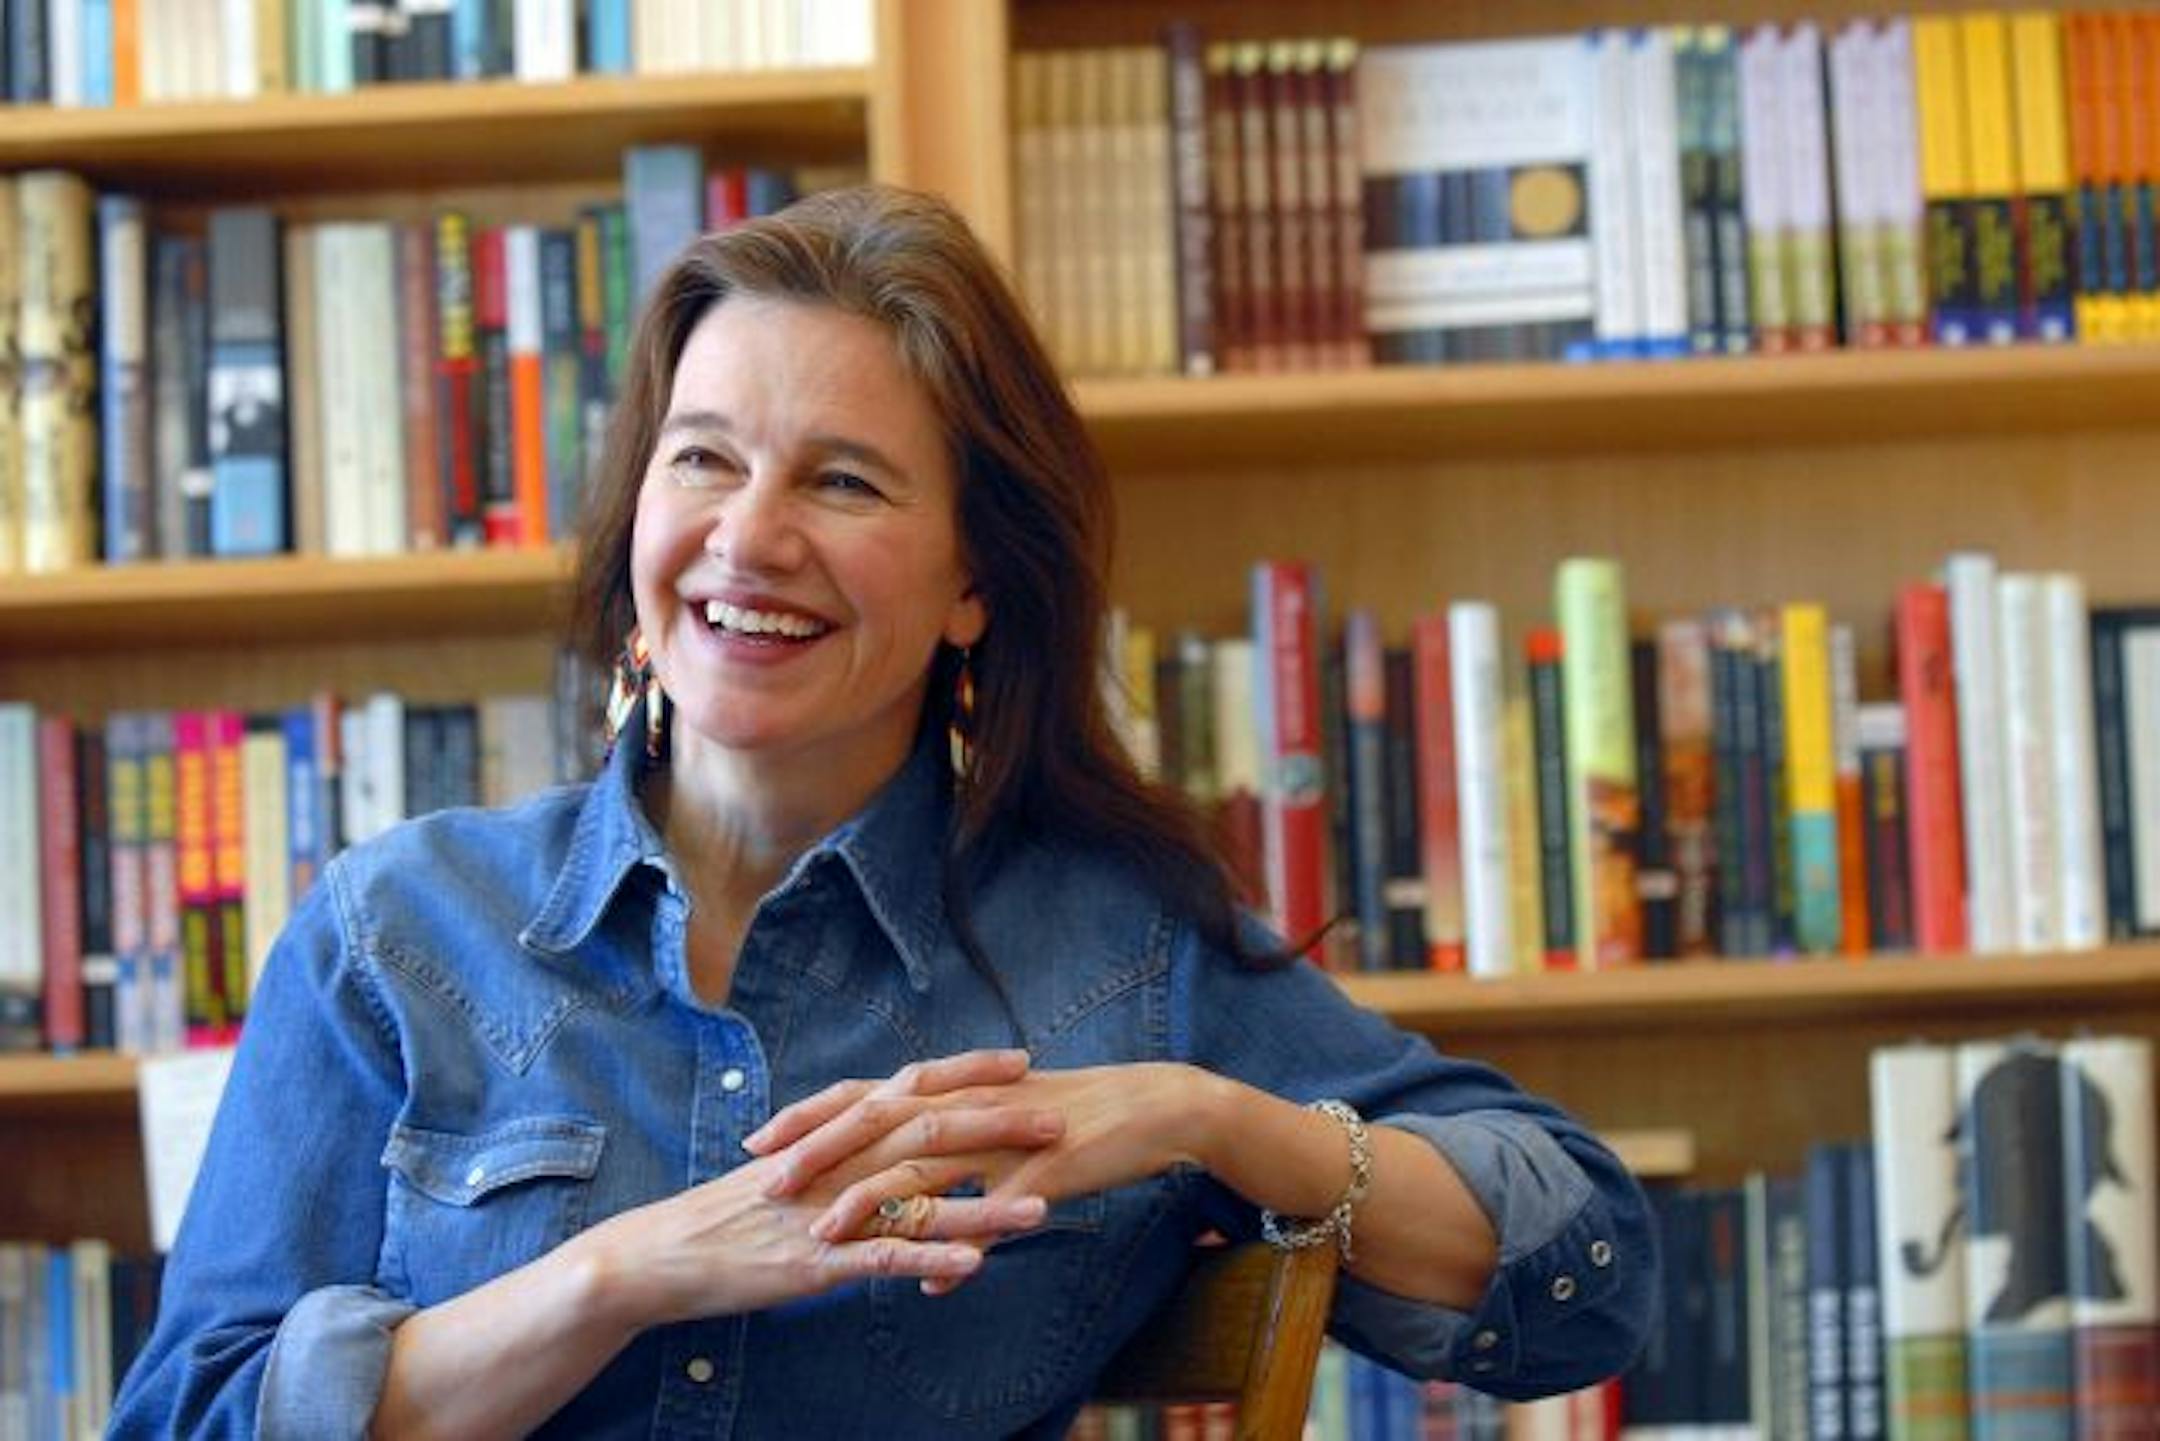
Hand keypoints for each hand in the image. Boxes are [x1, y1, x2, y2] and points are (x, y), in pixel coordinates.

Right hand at [577, 1050, 1059, 1328]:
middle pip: (928, 1132)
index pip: (910, 1090)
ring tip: (1046, 1206)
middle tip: (1058, 1117)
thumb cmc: (729, 1214)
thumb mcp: (791, 1168)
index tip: (1022, 1061)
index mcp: (833, 1135)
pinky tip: (978, 1267)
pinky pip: (883, 1260)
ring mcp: (829, 1211)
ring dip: (987, 1204)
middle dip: (997, 1125)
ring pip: (918, 1201)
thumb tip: (887, 1137)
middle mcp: (838, 1163)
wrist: (660, 1252)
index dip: (968, 1075)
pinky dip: (931, 1261)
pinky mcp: (816, 1261)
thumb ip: (841, 1150)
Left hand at [793, 1063, 1225, 1290]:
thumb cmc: (1075, 1116)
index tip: (759, 1138)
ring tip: (825, 1232)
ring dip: (871, 1198)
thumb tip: (915, 1193)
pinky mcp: (1043, 1166)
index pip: (868, 1094)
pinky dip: (961, 1245)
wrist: (1153, 1106)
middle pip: (879, 1121)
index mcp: (954, 1087)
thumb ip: (954, 1158)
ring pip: (924, 1162)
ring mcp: (1006, 1133)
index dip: (811, 1114)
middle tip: (767, 1184)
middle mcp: (970, 1102)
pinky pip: (995, 1212)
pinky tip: (934, 1281)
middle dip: (818, 1152)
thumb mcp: (1003, 1125)